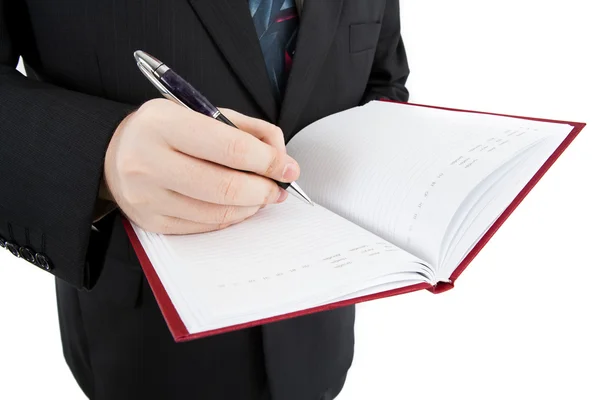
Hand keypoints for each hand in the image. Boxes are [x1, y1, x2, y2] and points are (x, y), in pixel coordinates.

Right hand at [103, 98, 299, 233]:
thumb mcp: (201, 113)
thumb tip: (281, 157)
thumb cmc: (166, 131)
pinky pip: (204, 226)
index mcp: (163, 123)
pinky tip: (238, 206)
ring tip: (261, 196)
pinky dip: (230, 218)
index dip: (268, 160)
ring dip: (251, 206)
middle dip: (263, 189)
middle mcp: (149, 160)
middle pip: (225, 186)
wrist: (115, 153)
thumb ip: (245, 128)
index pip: (230, 147)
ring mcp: (147, 195)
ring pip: (217, 212)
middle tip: (278, 188)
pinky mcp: (151, 221)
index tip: (287, 167)